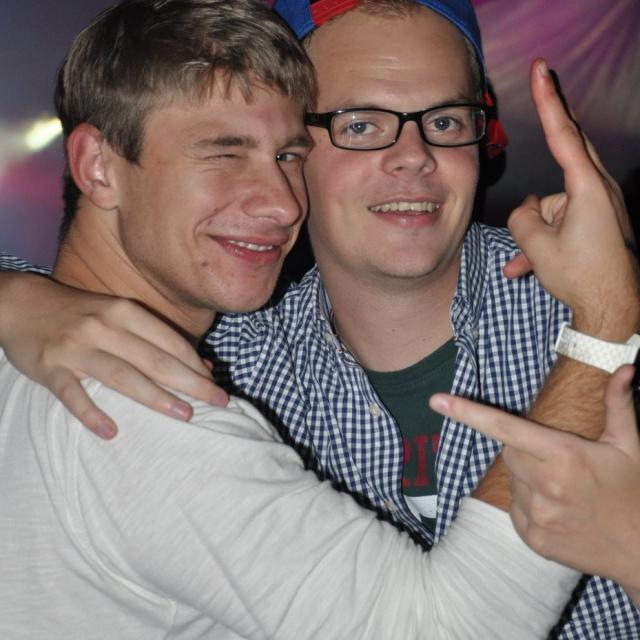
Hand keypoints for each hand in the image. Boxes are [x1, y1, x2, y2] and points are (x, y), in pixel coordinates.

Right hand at [0, 272, 227, 438]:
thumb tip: (203, 365)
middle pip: (155, 359)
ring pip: (122, 375)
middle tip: (218, 402)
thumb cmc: (81, 314)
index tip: (217, 386)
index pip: (169, 341)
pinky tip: (111, 432)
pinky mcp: (50, 368)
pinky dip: (91, 414)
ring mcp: (76, 348)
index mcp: (124, 312)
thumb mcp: (120, 316)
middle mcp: (104, 327)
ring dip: (156, 396)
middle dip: (191, 382)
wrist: (20, 305)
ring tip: (184, 415)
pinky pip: (73, 394)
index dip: (196, 365)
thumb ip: (158, 338)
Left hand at [429, 366, 639, 601]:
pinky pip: (513, 507)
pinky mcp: (530, 537)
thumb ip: (618, 405)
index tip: (436, 400)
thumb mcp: (629, 446)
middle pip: (508, 452)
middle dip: (525, 450)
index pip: (504, 427)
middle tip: (559, 462)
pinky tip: (557, 509)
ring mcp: (535, 515)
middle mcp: (544, 486)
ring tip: (563, 490)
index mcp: (564, 456)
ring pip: (510, 480)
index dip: (467, 412)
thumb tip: (624, 368)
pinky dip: (528, 503)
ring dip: (528, 479)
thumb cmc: (632, 492)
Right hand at [502, 59, 639, 339]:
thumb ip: (523, 218)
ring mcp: (600, 205)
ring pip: (555, 202)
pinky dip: (545, 240)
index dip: (548, 100)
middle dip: (553, 126)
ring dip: (535, 230)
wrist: (613, 307)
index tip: (543, 71)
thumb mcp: (537, 246)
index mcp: (587, 187)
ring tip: (524, 262)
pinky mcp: (598, 220)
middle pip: (568, 149)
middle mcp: (599, 189)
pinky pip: (562, 220)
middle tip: (545, 80)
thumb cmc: (581, 275)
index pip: (563, 134)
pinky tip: (528, 267)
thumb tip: (528, 209)